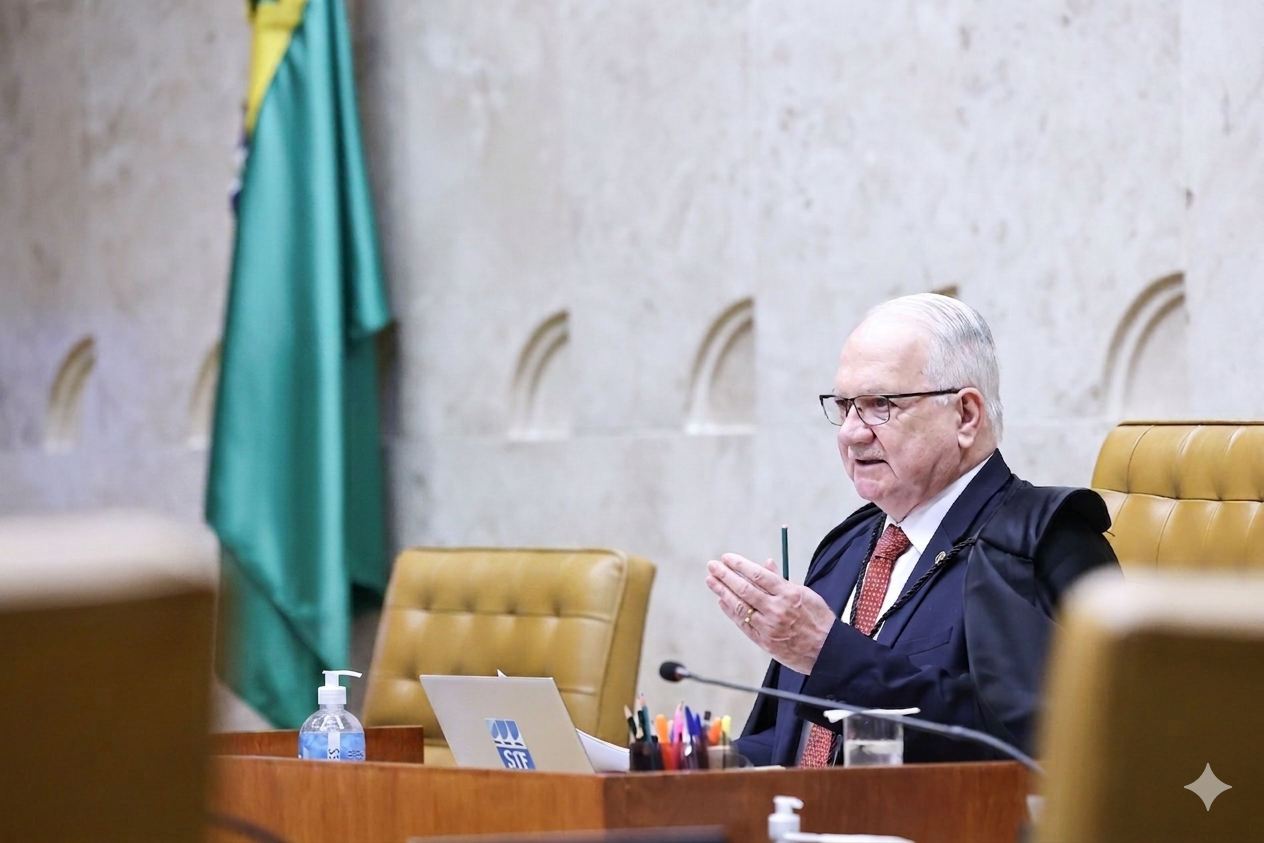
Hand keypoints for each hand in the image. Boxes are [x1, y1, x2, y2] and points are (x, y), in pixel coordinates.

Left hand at [705, 552, 837, 674]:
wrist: (827, 652)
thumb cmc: (819, 620)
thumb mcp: (805, 594)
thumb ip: (783, 580)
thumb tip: (766, 564)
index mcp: (788, 594)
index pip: (758, 575)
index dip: (740, 565)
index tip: (727, 558)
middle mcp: (776, 609)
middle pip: (745, 589)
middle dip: (725, 575)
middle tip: (712, 566)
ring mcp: (769, 627)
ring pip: (740, 606)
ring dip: (723, 592)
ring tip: (711, 581)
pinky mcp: (764, 642)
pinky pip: (743, 624)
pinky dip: (731, 612)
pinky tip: (722, 601)